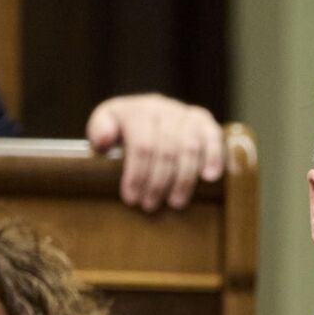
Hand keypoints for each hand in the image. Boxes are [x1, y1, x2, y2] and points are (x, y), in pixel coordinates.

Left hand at [86, 93, 224, 211]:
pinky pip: (214, 137)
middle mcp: (163, 108)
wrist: (143, 114)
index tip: (131, 199)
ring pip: (190, 147)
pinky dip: (214, 157)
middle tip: (150, 206)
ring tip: (175, 203)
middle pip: (166, 149)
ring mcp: (185, 113)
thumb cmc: (121, 129)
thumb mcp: (104, 125)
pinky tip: (209, 178)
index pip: (141, 145)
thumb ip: (99, 130)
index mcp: (136, 110)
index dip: (137, 174)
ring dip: (184, 179)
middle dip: (158, 182)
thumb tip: (104, 141)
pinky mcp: (204, 120)